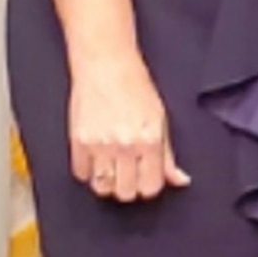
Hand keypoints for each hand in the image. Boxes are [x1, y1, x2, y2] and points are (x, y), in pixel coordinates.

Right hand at [69, 50, 189, 201]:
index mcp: (149, 139)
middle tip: (130, 171)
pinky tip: (97, 157)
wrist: (105, 64)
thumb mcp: (160, 117)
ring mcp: (99, 146)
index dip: (150, 184)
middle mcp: (124, 145)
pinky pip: (81, 175)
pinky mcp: (77, 143)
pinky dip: (89, 171)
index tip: (148, 177)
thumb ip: (168, 154)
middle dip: (130, 185)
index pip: (150, 186)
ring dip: (109, 181)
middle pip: (125, 192)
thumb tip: (180, 179)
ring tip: (113, 165)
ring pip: (102, 188)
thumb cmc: (135, 84)